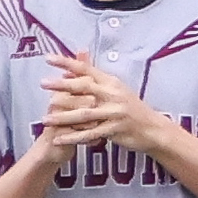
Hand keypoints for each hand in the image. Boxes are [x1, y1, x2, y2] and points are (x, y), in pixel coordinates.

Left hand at [41, 56, 172, 159]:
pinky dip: (73, 138)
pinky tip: (59, 139)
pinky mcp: (115, 129)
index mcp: (111, 82)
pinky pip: (90, 134)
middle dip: (62, 85)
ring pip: (84, 114)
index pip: (86, 69)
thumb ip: (95, 79)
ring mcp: (114, 113)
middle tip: (43, 83)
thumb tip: (74, 68)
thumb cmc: (132, 108)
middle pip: (84, 87)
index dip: (67, 62)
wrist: (153, 128)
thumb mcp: (117, 89)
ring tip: (45, 118)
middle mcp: (112, 95)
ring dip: (63, 117)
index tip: (49, 58)